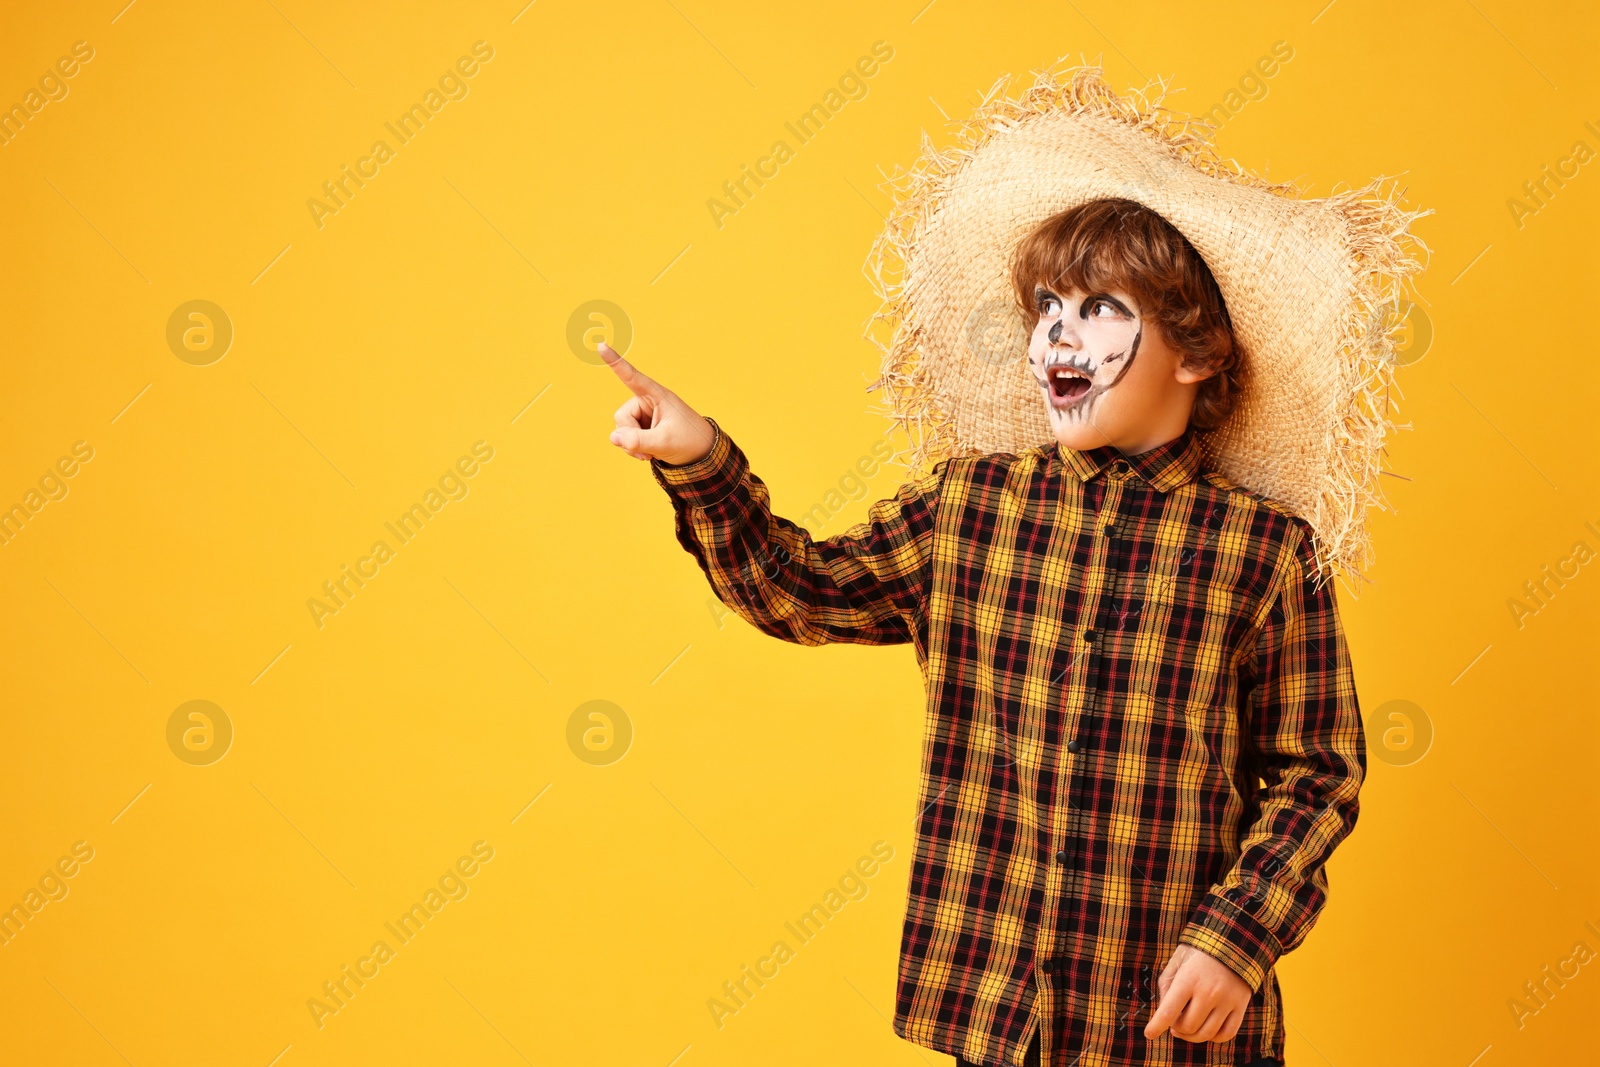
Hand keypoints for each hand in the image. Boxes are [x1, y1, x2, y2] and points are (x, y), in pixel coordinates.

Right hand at [601, 342, 715, 465]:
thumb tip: (613, 438)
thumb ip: (638, 441)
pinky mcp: (641, 427)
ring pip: (621, 429)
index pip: (632, 376)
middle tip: (647, 450)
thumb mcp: (664, 442)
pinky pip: (625, 437)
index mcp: (657, 395)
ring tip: (650, 452)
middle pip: (622, 416)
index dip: (615, 361)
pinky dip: (633, 448)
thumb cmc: (688, 441)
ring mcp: (642, 415)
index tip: (601, 344)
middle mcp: (646, 401)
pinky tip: (647, 454)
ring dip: (632, 445)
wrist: (700, 454)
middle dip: (630, 436)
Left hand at [1143, 943, 1251, 1043]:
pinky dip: (1213, 1038)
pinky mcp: (1240, 1006)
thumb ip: (1166, 987)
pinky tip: (1205, 1029)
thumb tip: (1164, 1014)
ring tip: (1185, 1028)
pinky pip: (1226, 1034)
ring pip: (1206, 1034)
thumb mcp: (1176, 961)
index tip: (1148, 1034)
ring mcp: (1227, 1001)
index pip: (1169, 1011)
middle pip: (1187, 1026)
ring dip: (1192, 1036)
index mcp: (1188, 979)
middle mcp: (1208, 992)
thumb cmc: (1198, 951)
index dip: (1156, 1026)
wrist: (1232, 941)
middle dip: (1175, 1028)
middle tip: (1172, 1022)